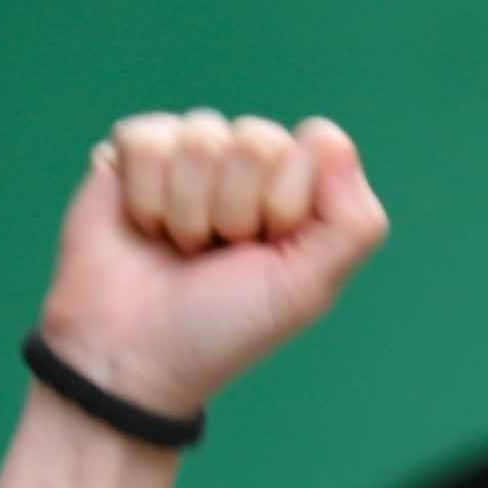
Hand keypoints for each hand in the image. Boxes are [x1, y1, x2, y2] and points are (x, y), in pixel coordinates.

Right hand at [34, 110, 388, 417]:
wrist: (138, 351)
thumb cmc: (227, 324)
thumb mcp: (305, 289)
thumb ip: (351, 224)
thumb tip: (334, 139)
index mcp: (301, 191)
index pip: (317, 145)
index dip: (289, 202)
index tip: (271, 248)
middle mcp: (251, 163)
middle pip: (258, 138)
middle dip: (236, 209)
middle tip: (222, 253)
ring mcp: (194, 152)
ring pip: (202, 137)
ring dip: (189, 210)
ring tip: (184, 247)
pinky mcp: (136, 148)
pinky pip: (147, 139)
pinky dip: (147, 197)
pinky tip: (148, 227)